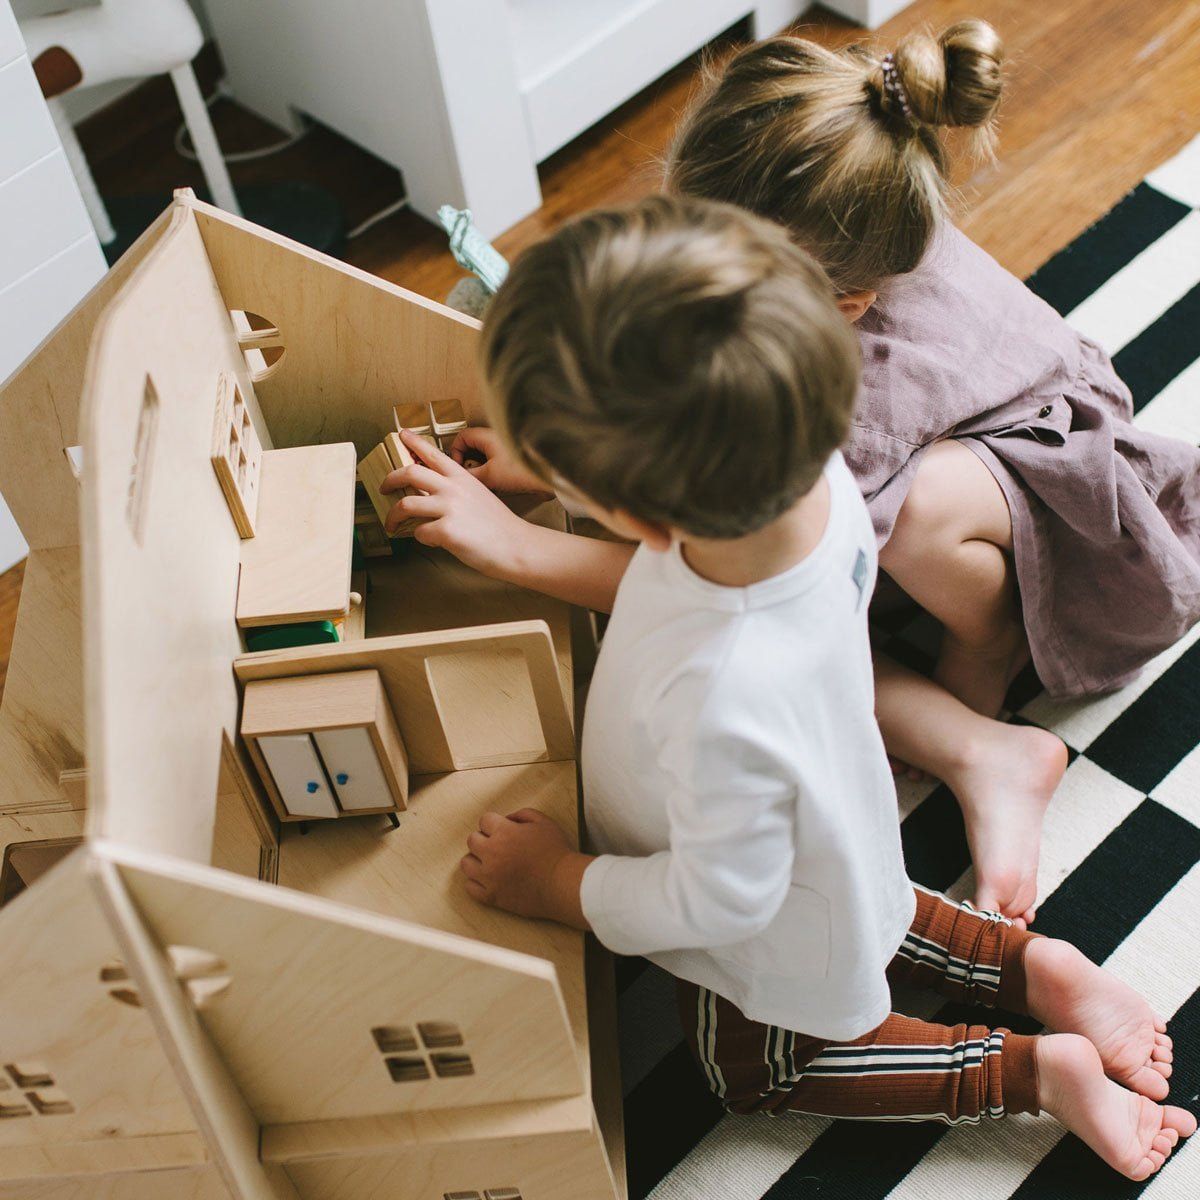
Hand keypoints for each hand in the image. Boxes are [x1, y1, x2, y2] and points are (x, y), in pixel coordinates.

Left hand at [381, 429, 534, 575]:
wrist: (516, 546)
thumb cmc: (499, 525)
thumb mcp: (479, 495)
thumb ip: (457, 490)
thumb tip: (433, 496)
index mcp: (462, 477)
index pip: (432, 453)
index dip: (414, 442)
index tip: (401, 435)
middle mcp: (452, 488)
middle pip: (410, 472)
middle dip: (389, 480)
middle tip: (383, 488)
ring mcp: (448, 508)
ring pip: (405, 504)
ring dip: (393, 516)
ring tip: (392, 524)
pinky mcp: (446, 531)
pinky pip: (419, 532)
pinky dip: (422, 538)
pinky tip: (433, 541)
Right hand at [449, 426, 552, 497]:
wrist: (550, 478)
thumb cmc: (525, 471)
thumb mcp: (490, 475)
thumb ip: (470, 475)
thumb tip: (459, 477)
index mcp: (488, 436)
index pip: (462, 437)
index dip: (455, 451)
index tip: (458, 466)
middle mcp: (496, 440)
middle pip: (472, 448)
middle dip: (468, 463)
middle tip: (471, 476)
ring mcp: (505, 450)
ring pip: (483, 458)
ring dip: (480, 471)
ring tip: (485, 483)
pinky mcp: (513, 461)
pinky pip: (495, 465)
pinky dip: (492, 475)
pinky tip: (497, 486)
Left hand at [460, 808, 591, 927]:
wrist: (563, 884)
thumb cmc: (557, 852)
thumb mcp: (543, 822)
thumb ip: (522, 814)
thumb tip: (506, 818)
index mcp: (503, 833)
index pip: (484, 820)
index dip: (495, 823)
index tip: (503, 830)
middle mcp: (492, 853)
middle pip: (472, 840)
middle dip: (484, 839)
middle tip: (499, 845)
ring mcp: (490, 877)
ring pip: (466, 864)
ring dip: (476, 860)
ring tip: (491, 862)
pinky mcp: (492, 896)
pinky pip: (470, 888)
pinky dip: (476, 882)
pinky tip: (488, 879)